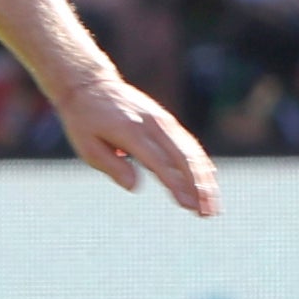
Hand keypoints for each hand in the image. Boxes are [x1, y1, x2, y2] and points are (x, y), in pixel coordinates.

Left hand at [53, 71, 218, 216]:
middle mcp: (153, 125)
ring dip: (205, 179)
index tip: (189, 205)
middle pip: (184, 158)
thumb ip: (112, 167)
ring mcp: (163, 121)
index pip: (160, 163)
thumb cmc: (85, 121)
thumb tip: (135, 187)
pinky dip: (201, 163)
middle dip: (199, 187)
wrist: (91, 86)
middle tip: (208, 212)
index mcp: (132, 133)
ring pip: (192, 151)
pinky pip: (189, 143)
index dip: (177, 185)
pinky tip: (209, 180)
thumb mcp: (88, 147)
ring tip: (212, 204)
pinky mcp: (167, 120)